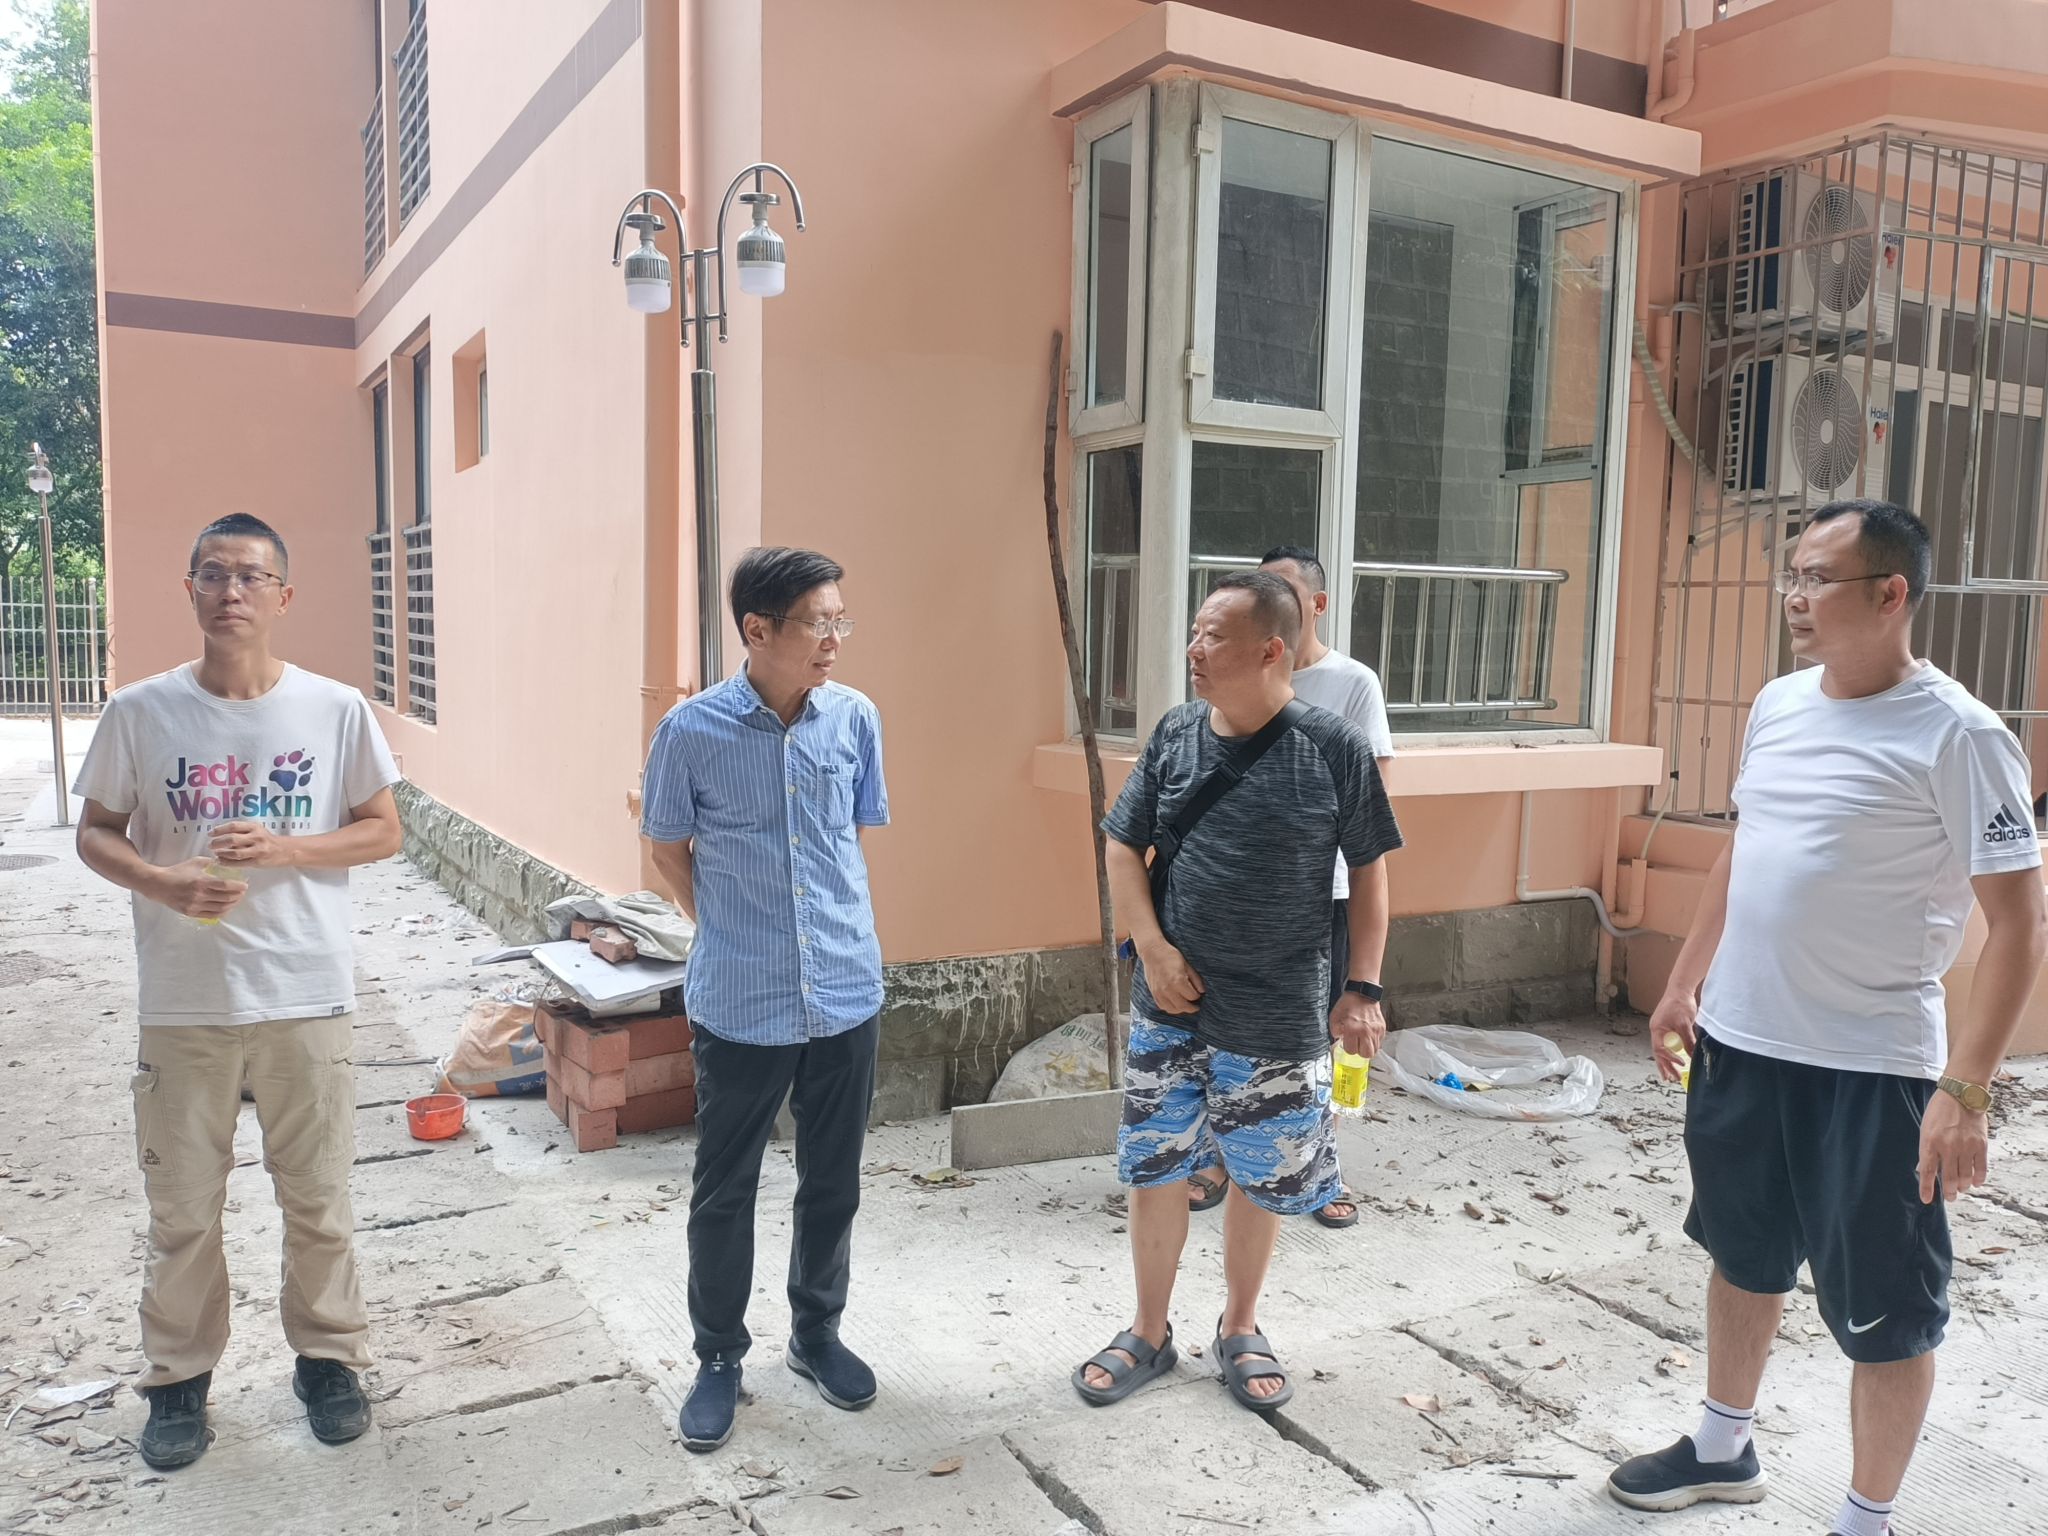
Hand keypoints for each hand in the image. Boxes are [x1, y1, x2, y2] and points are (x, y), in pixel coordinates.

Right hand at [149, 858, 250, 918]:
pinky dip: (222, 912)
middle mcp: (199, 895)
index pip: (225, 886)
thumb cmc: (177, 871)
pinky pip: (212, 915)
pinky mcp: (191, 913)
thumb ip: (211, 862)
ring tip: (236, 899)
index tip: (245, 885)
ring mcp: (195, 906)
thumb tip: (225, 862)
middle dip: (238, 895)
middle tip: (242, 892)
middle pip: (226, 898)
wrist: (158, 884)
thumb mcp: (195, 862)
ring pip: (221, 908)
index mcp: (201, 881)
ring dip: (232, 904)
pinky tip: (227, 907)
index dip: (238, 886)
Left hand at [209, 820, 294, 868]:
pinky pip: (239, 863)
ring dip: (221, 853)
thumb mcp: (256, 830)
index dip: (219, 830)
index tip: (210, 834)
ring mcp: (258, 850)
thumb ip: (241, 831)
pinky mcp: (258, 861)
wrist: (284, 850)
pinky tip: (221, 861)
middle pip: (232, 839)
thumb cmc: (266, 840)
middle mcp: (256, 837)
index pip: (233, 826)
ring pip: (234, 852)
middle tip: (211, 845)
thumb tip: (219, 835)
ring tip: (216, 854)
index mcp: (254, 827)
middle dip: (218, 842)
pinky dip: (227, 862)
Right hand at [1139, 940, 1204, 1014]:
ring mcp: (1159, 992)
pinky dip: (1170, 1008)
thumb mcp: (1187, 965)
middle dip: (1191, 1008)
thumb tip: (1202, 991)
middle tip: (1195, 1007)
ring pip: (1172, 1009)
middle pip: (1182, 1006)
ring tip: (1185, 1006)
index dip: (1197, 996)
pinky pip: (1162, 1006)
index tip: (1198, 994)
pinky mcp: (1153, 992)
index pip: (1192, 996)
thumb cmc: (1170, 955)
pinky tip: (1175, 1004)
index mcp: (1178, 981)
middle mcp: (1168, 989)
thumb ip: (1195, 979)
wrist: (1152, 951)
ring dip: (1180, 1009)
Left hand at [1329, 994, 1385, 1058]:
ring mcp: (1376, 1030)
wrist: (1362, 993)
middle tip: (1357, 1044)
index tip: (1348, 1042)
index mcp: (1352, 1028)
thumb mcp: (1334, 1017)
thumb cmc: (1348, 1004)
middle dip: (1360, 1051)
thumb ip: (1335, 1032)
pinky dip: (1374, 1041)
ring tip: (1363, 1039)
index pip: (1351, 1051)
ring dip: (1368, 1047)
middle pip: (1366, 1054)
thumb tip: (1339, 1041)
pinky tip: (1368, 1034)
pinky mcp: (1382, 1028)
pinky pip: (1379, 1042)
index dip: (1348, 1047)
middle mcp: (1366, 1031)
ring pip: (1375, 1050)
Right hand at [1649, 990, 1698, 1082]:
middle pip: (1658, 1053)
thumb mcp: (1685, 1024)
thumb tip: (1692, 1056)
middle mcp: (1657, 1031)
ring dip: (1667, 1063)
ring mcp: (1661, 1029)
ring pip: (1662, 1050)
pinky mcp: (1667, 1028)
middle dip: (1665, 1067)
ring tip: (1671, 1076)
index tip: (1682, 1064)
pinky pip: (1668, 1044)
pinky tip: (1677, 1061)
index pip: (1660, 1049)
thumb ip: (1688, 1040)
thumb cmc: (1680, 1003)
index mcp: (1657, 1029)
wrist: (1681, 988)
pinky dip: (1672, 1054)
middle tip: (1673, 1079)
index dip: (1670, 1058)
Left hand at [1917, 1087, 1988, 1202]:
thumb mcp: (1925, 1129)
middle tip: (1950, 1197)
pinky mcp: (1980, 1144)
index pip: (1927, 1171)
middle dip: (1949, 1191)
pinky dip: (1979, 1178)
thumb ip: (1926, 1150)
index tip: (1926, 1200)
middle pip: (1949, 1177)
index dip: (1927, 1188)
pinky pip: (1981, 1167)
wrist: (1961, 1094)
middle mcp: (1948, 1147)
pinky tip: (1976, 1183)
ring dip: (1963, 1186)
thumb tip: (1923, 1169)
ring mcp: (1965, 1146)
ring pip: (1965, 1176)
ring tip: (1962, 1189)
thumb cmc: (1939, 1111)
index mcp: (1930, 1142)